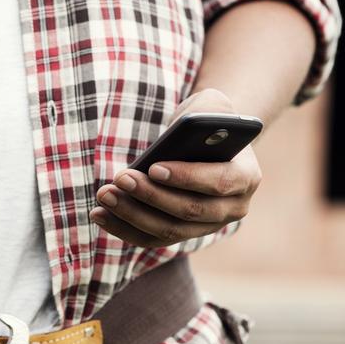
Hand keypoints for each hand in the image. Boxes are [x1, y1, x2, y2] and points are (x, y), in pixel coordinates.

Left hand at [89, 89, 261, 247]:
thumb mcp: (213, 105)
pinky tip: (98, 214)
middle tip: (120, 178)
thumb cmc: (207, 120)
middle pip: (190, 211)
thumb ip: (209, 110)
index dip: (187, 178)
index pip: (218, 182)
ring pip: (168, 230)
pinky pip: (151, 238)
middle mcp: (232, 208)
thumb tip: (185, 130)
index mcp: (246, 176)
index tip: (153, 167)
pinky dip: (124, 228)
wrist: (206, 143)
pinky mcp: (182, 234)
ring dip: (132, 214)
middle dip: (151, 195)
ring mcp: (207, 226)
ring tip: (104, 195)